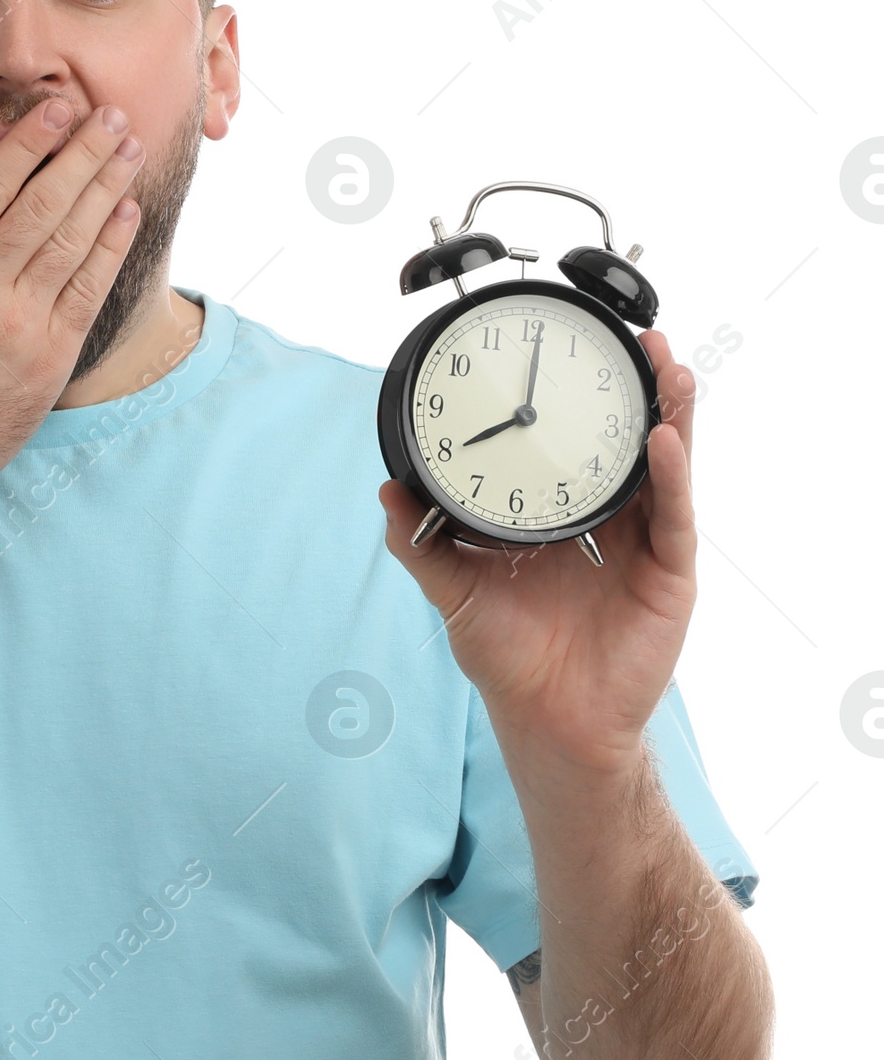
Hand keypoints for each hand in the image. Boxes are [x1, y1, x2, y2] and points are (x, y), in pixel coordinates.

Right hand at [0, 101, 145, 521]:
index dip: (29, 143)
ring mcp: (20, 324)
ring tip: (131, 149)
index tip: (56, 109)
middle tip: (111, 115)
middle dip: (82, 153)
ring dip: (108, 187)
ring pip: (73, 239)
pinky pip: (89, 290)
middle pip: (44, 203)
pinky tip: (127, 211)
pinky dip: (112, 246)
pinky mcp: (50, 359)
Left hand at [379, 329, 696, 779]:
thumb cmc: (509, 656)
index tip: (576, 352)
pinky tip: (662, 440)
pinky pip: (672, 516)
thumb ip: (422, 543)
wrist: (548, 719)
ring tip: (668, 367)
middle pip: (630, 442)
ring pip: (664, 466)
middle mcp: (609, 522)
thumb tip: (386, 493)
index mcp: (562, 516)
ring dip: (670, 414)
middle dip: (641, 390)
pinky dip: (669, 475)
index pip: (578, 445)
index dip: (583, 401)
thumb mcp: (457, 590)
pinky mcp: (668, 574)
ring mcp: (643, 545)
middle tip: (641, 339)